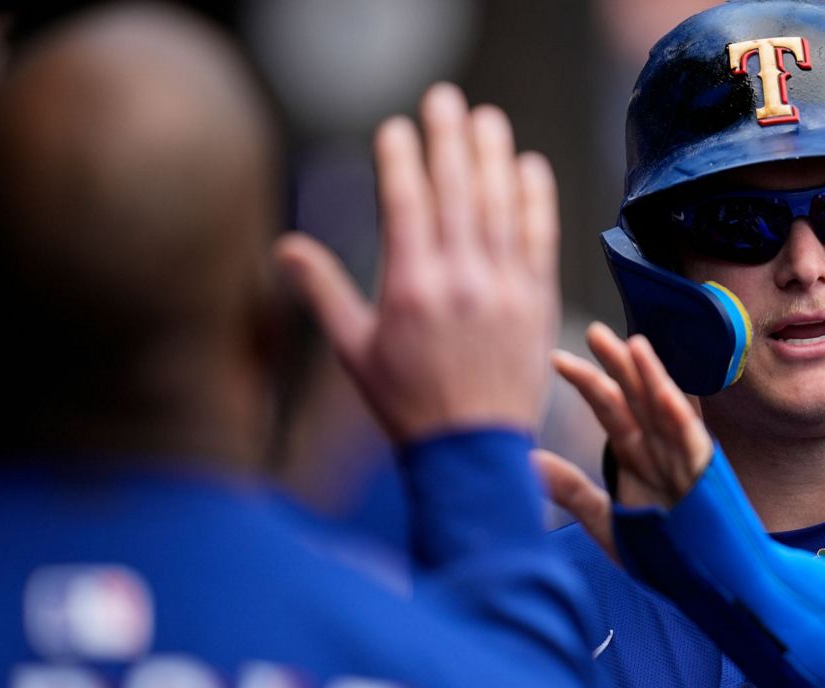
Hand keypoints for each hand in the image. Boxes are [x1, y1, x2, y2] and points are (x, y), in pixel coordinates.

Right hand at [277, 84, 558, 440]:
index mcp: (410, 287)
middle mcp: (459, 278)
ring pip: (500, 205)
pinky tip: (530, 168)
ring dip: (493, 156)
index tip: (395, 128)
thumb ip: (323, 293)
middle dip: (448, 138)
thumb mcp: (354, 351)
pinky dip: (536, 199)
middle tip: (445, 98)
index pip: (405, 202)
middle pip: (455, 190)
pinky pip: (539, 238)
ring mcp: (503, 287)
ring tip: (487, 119)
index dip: (400, 158)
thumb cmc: (407, 404)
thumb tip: (285, 247)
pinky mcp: (537, 301)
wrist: (472, 452)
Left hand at [538, 322, 711, 556]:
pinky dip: (679, 416)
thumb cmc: (663, 552)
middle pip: (637, 398)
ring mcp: (685, 459)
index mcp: (637, 455)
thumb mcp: (606, 522)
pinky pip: (692, 441)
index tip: (556, 358)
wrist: (706, 585)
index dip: (586, 382)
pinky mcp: (706, 476)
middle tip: (594, 332)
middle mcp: (660, 449)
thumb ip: (571, 491)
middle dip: (617, 365)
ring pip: (666, 409)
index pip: (609, 409)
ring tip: (633, 345)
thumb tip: (527, 460)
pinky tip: (663, 392)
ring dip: (651, 377)